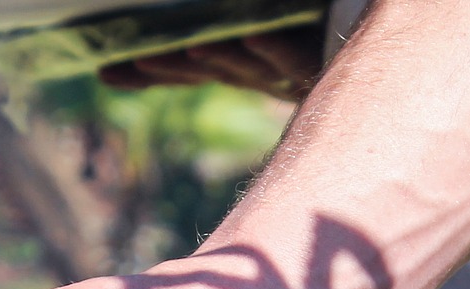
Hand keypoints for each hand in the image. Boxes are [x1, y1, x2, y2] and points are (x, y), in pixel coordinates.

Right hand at [99, 30, 323, 100]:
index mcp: (233, 61)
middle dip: (163, 69)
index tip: (105, 70)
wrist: (365, 83)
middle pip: (199, 72)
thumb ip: (221, 24)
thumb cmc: (304, 39)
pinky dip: (269, 50)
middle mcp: (251, 71)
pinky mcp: (316, 64)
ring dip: (209, 60)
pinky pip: (290, 57)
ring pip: (237, 68)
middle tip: (124, 64)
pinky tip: (251, 37)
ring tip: (182, 52)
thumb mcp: (254, 30)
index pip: (180, 69)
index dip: (143, 74)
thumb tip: (198, 42)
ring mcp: (281, 71)